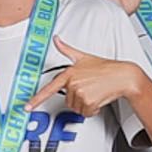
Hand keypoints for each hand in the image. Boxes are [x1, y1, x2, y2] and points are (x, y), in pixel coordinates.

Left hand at [29, 39, 143, 113]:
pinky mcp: (89, 101)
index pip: (48, 89)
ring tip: (95, 94)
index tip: (27, 107)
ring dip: (87, 105)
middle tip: (90, 91)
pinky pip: (87, 112)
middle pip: (68, 101)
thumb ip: (66, 49)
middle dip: (79, 99)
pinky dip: (93, 110)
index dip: (36, 99)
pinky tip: (99, 100)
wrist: (123, 76)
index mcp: (68, 73)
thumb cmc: (106, 68)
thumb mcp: (83, 56)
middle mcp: (72, 83)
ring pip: (77, 108)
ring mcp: (80, 92)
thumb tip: (56, 39)